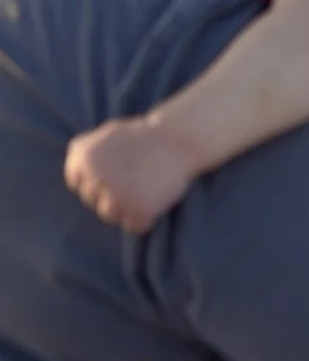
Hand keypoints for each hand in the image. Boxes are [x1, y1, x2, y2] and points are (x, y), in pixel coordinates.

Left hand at [63, 116, 198, 232]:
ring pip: (109, 215)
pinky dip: (142, 220)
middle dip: (109, 193)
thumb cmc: (145, 135)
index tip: (114, 176)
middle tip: (133, 182)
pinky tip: (152, 205)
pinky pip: (133, 226)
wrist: (180, 138)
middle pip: (92, 200)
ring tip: (142, 194)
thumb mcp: (106, 133)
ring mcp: (119, 196)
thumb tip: (76, 178)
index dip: (95, 181)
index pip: (76, 184)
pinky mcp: (141, 210)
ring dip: (123, 208)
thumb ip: (85, 153)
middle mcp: (97, 178)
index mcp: (85, 159)